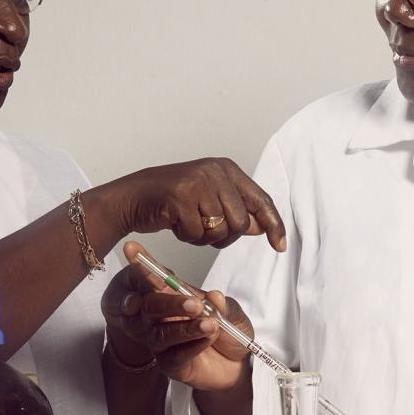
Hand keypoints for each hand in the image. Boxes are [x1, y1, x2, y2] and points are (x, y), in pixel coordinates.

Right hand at [101, 242, 253, 391]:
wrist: (239, 364)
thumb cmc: (230, 332)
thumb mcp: (233, 313)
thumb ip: (223, 305)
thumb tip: (214, 296)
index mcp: (173, 297)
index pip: (154, 279)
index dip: (142, 265)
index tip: (131, 249)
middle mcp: (162, 318)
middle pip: (150, 307)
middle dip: (170, 303)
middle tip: (195, 304)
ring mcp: (164, 342)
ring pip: (162, 334)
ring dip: (187, 328)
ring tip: (211, 324)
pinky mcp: (171, 365)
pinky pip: (175, 356)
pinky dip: (193, 346)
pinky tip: (209, 339)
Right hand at [107, 158, 286, 250]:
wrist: (133, 197)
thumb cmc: (173, 201)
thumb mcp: (209, 201)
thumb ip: (237, 211)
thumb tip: (262, 226)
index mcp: (227, 169)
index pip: (261, 200)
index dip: (273, 225)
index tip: (280, 245)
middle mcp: (215, 171)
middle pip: (241, 223)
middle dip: (224, 236)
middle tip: (204, 229)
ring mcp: (197, 182)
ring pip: (220, 230)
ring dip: (204, 237)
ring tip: (188, 223)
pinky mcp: (180, 196)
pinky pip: (196, 233)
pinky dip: (186, 237)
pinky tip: (175, 223)